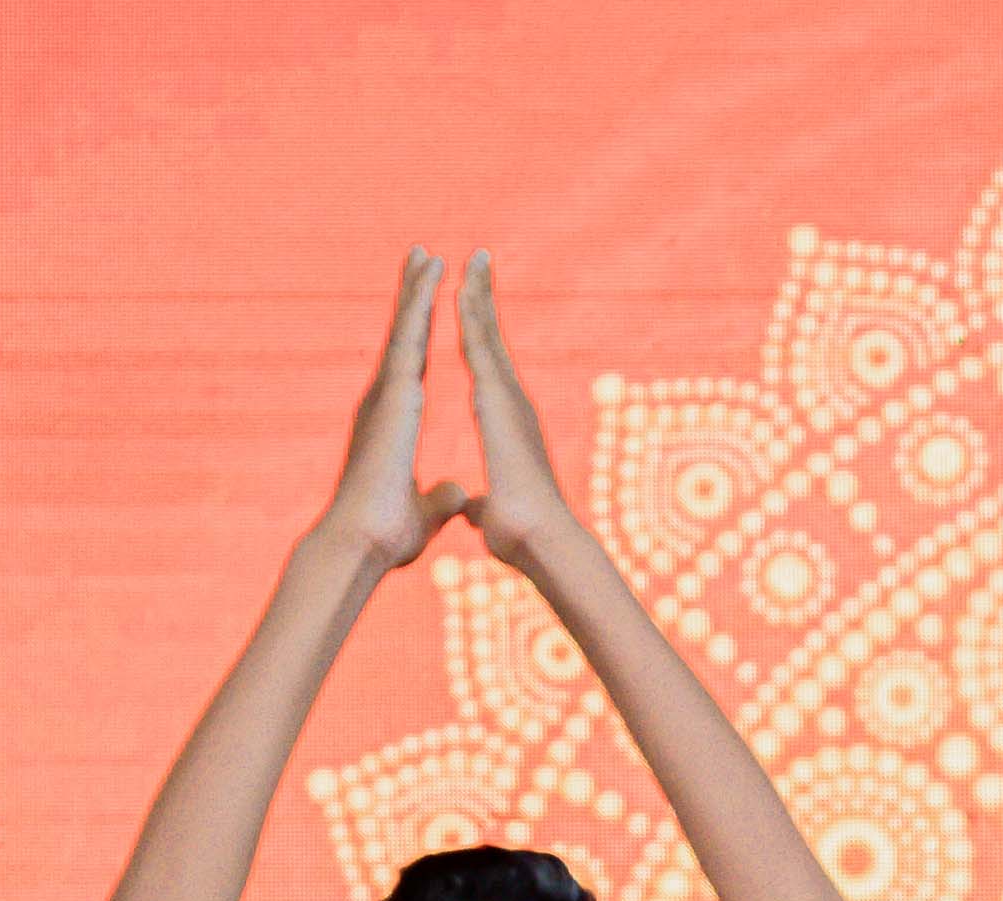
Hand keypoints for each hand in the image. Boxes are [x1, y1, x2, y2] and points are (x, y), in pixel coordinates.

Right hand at [324, 250, 464, 573]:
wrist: (361, 541)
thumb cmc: (383, 533)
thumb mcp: (422, 511)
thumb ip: (437, 497)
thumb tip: (454, 494)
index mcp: (395, 422)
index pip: (409, 367)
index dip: (417, 335)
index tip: (424, 305)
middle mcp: (386, 401)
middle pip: (402, 338)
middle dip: (412, 298)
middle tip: (421, 259)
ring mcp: (386, 395)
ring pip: (403, 330)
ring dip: (414, 291)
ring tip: (426, 254)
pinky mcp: (394, 395)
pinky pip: (409, 339)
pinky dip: (419, 306)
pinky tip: (429, 278)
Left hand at [452, 254, 592, 568]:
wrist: (541, 541)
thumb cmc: (522, 534)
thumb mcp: (491, 513)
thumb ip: (480, 504)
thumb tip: (473, 511)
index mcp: (505, 423)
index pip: (487, 370)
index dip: (480, 336)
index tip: (472, 305)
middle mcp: (511, 403)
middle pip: (492, 339)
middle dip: (484, 299)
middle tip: (479, 259)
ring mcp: (508, 398)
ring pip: (489, 335)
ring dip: (480, 294)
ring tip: (474, 257)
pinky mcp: (499, 401)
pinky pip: (481, 349)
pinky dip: (472, 318)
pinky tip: (462, 288)